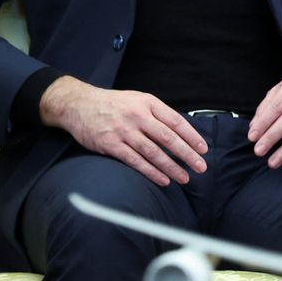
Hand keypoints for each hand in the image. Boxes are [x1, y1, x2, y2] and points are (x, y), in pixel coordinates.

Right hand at [39, 76, 207, 185]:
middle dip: (187, 154)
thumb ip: (157, 114)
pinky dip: (151, 172)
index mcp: (147, 103)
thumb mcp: (137, 100)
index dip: (192, 136)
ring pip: (153, 152)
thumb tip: (181, 132)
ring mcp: (123, 130)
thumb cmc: (113, 104)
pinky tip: (163, 180)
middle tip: (201, 166)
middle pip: (168, 138)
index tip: (203, 149)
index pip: (176, 121)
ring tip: (184, 177)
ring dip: (171, 167)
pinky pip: (135, 161)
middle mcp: (137, 116)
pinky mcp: (110, 144)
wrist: (78, 104)